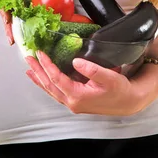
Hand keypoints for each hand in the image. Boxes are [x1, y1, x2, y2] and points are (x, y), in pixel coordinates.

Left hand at [25, 51, 143, 115]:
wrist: (129, 102)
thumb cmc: (120, 90)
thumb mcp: (109, 77)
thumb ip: (92, 69)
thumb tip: (76, 61)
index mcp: (78, 96)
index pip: (56, 79)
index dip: (47, 65)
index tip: (40, 53)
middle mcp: (72, 102)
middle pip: (49, 86)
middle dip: (38, 71)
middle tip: (28, 58)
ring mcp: (73, 103)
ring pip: (51, 90)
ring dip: (40, 78)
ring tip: (30, 69)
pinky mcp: (76, 101)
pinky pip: (57, 92)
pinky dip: (48, 84)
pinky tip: (44, 78)